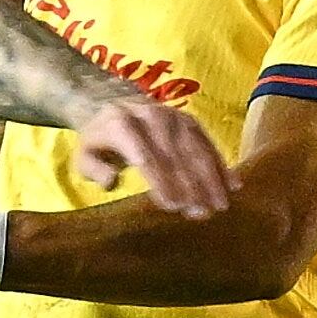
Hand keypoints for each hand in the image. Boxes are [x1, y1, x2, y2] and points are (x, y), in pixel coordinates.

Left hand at [73, 86, 229, 217]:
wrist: (112, 103)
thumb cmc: (99, 140)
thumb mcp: (83, 155)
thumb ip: (93, 170)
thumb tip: (111, 182)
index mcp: (122, 125)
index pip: (146, 157)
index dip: (161, 182)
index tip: (173, 207)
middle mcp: (153, 117)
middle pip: (175, 156)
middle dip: (190, 186)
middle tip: (202, 214)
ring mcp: (174, 117)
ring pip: (196, 150)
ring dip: (210, 179)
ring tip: (219, 206)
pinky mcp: (189, 121)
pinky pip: (208, 144)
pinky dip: (221, 165)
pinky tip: (234, 186)